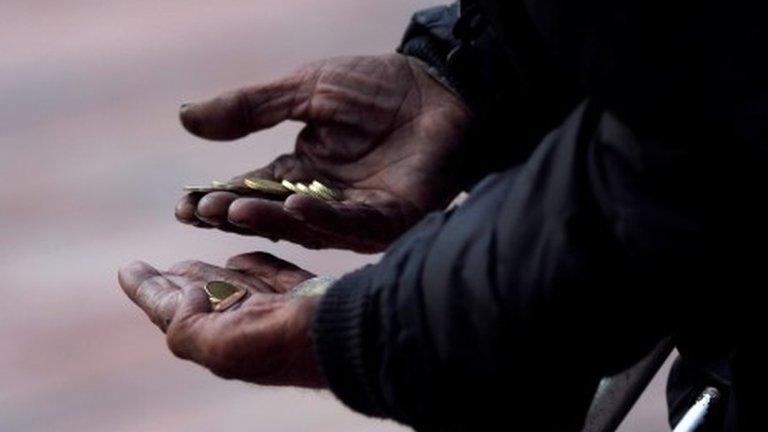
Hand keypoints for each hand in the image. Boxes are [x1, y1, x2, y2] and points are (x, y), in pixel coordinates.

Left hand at [118, 252, 323, 387]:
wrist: (351, 333)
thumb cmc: (283, 342)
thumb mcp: (219, 345)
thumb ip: (186, 323)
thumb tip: (182, 294)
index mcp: (221, 339)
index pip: (174, 311)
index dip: (148, 290)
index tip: (127, 268)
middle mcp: (245, 326)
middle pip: (201, 300)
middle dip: (176, 285)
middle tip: (152, 268)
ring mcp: (275, 310)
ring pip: (232, 286)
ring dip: (208, 274)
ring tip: (187, 263)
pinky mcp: (302, 294)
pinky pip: (270, 275)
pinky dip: (253, 265)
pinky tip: (240, 256)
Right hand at [175, 54, 470, 252]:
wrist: (440, 83)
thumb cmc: (376, 86)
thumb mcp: (303, 90)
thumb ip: (251, 108)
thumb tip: (184, 118)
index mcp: (303, 171)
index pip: (252, 190)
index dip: (218, 197)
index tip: (183, 204)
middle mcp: (325, 200)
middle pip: (272, 215)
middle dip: (235, 213)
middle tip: (201, 210)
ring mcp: (357, 214)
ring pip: (306, 227)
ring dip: (270, 219)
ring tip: (234, 209)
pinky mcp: (391, 219)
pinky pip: (351, 224)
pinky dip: (322, 218)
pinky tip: (293, 208)